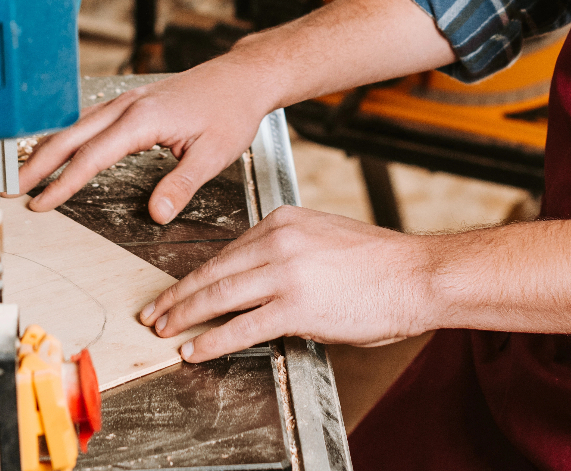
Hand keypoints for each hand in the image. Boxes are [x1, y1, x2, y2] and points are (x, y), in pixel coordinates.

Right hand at [19, 56, 274, 222]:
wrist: (242, 77)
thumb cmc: (230, 110)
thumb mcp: (213, 154)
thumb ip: (180, 184)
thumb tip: (155, 214)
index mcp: (143, 118)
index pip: (92, 156)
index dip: (63, 182)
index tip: (41, 202)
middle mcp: (128, 105)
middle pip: (72, 136)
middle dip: (39, 163)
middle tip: (11, 188)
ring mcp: (128, 100)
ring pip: (77, 126)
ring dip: (50, 149)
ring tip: (26, 173)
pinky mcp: (133, 102)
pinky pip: (91, 120)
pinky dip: (69, 138)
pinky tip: (62, 150)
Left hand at [139, 205, 434, 361]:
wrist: (415, 275)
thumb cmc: (379, 263)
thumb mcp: (323, 238)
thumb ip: (288, 252)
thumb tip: (259, 281)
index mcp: (283, 221)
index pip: (228, 250)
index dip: (199, 274)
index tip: (181, 287)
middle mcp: (278, 240)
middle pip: (214, 270)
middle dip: (179, 294)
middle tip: (155, 309)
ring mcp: (284, 273)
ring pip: (218, 296)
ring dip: (185, 315)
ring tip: (166, 329)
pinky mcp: (294, 306)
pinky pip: (241, 326)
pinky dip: (212, 340)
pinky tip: (196, 349)